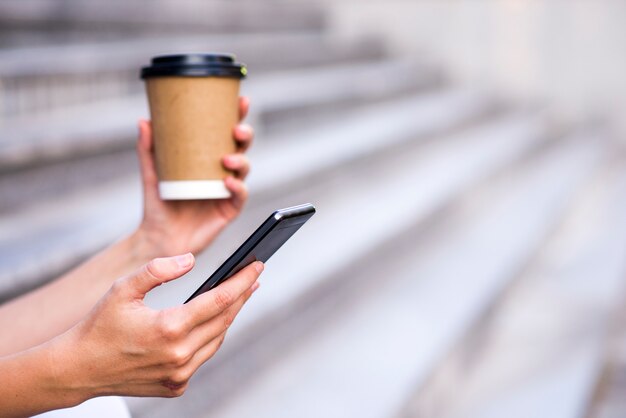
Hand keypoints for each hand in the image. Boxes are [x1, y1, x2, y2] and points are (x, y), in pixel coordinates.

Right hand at [49, 254, 262, 400]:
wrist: (78, 369)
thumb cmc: (99, 325)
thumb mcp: (123, 288)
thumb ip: (158, 269)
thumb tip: (191, 260)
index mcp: (170, 327)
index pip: (221, 299)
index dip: (243, 281)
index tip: (258, 266)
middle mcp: (180, 354)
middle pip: (225, 319)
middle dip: (242, 296)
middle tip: (253, 277)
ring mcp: (179, 375)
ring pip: (217, 339)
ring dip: (229, 317)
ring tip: (238, 296)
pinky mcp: (176, 387)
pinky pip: (203, 357)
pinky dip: (211, 338)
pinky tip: (214, 322)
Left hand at [135, 97, 254, 256]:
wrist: (160, 238)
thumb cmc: (159, 205)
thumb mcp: (152, 174)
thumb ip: (148, 149)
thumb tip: (144, 121)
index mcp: (208, 159)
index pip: (225, 133)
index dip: (237, 116)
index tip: (240, 101)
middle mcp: (222, 171)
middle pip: (241, 147)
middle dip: (245, 135)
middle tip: (236, 130)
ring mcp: (228, 190)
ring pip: (244, 169)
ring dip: (241, 161)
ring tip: (226, 160)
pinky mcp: (229, 209)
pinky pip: (240, 195)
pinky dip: (238, 188)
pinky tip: (228, 183)